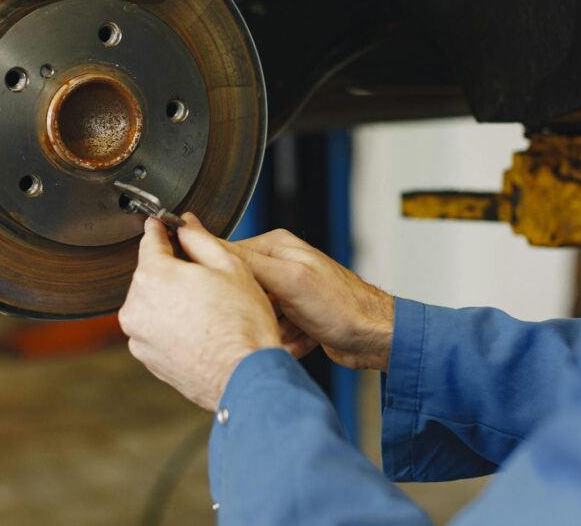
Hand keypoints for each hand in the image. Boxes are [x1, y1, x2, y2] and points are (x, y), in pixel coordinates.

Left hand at [119, 215, 282, 410]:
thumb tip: (186, 225)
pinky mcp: (148, 359)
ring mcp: (139, 337)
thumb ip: (200, 239)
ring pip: (152, 304)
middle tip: (205, 277)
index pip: (150, 241)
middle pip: (150, 275)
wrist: (245, 377)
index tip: (162, 224)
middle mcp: (136, 307)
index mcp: (153, 277)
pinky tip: (200, 329)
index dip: (159, 229)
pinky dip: (172, 325)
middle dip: (172, 271)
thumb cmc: (243, 324)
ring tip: (207, 309)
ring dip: (171, 299)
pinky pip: (156, 330)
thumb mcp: (230, 266)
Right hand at [230, 229, 394, 370]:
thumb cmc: (342, 306)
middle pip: (241, 292)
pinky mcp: (293, 316)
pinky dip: (284, 341)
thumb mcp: (288, 279)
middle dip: (253, 313)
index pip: (228, 256)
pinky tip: (303, 340)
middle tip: (272, 321)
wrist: (374, 338)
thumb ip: (247, 262)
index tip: (221, 301)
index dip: (221, 281)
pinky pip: (272, 332)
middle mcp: (279, 265)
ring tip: (293, 332)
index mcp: (274, 246)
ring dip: (271, 331)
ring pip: (255, 316)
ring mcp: (287, 292)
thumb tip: (206, 240)